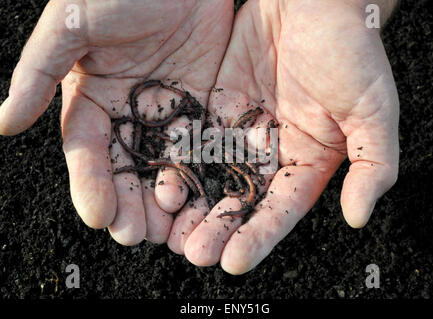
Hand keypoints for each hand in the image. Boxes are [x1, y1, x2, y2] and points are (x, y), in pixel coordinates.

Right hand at [0, 0, 233, 244]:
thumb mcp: (72, 25)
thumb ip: (39, 74)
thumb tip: (2, 122)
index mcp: (90, 99)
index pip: (87, 152)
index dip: (91, 185)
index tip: (100, 216)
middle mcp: (127, 113)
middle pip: (126, 169)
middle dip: (129, 204)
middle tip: (136, 236)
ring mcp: (166, 113)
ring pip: (163, 166)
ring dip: (164, 200)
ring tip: (170, 230)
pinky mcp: (200, 107)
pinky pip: (199, 146)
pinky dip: (200, 174)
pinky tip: (203, 199)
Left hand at [171, 0, 398, 273]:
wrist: (312, 1)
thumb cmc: (350, 51)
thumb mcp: (375, 110)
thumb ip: (372, 165)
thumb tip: (358, 217)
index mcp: (309, 160)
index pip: (281, 208)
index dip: (259, 236)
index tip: (234, 261)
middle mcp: (272, 151)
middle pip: (241, 198)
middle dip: (218, 227)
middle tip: (195, 253)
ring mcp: (241, 130)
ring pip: (212, 175)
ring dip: (192, 204)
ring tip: (171, 231)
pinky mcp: (216, 107)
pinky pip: (195, 140)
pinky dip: (179, 163)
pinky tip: (162, 185)